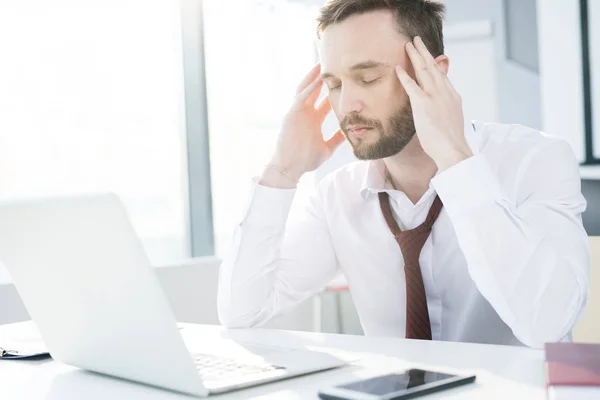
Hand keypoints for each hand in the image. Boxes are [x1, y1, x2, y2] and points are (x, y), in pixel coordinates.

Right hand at [265, 64, 344, 185]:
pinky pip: (301, 97)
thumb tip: (351, 133)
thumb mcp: (327, 147)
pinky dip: (309, 88)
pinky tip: (318, 80)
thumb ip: (337, 139)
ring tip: (324, 62)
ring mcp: (297, 112)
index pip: (325, 98)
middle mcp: (305, 112)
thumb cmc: (305, 160)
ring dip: (314, 75)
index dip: (334, 88)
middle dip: (323, 75)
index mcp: (313, 118)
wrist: (290, 169)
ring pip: (306, 88)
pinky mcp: (291, 114)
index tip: (347, 78)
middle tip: (335, 61)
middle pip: (315, 88)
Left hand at [395, 36, 472, 170]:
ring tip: (408, 45)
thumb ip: (447, 107)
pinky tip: (398, 68)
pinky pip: (411, 86)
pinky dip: (404, 76)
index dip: (434, 63)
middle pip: (433, 67)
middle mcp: (445, 92)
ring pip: (424, 70)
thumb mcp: (452, 119)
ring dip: (415, 56)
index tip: (428, 54)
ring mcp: (434, 97)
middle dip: (424, 52)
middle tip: (416, 40)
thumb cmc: (451, 141)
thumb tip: (444, 105)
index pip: (442, 75)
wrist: (452, 150)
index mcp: (453, 96)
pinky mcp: (423, 104)